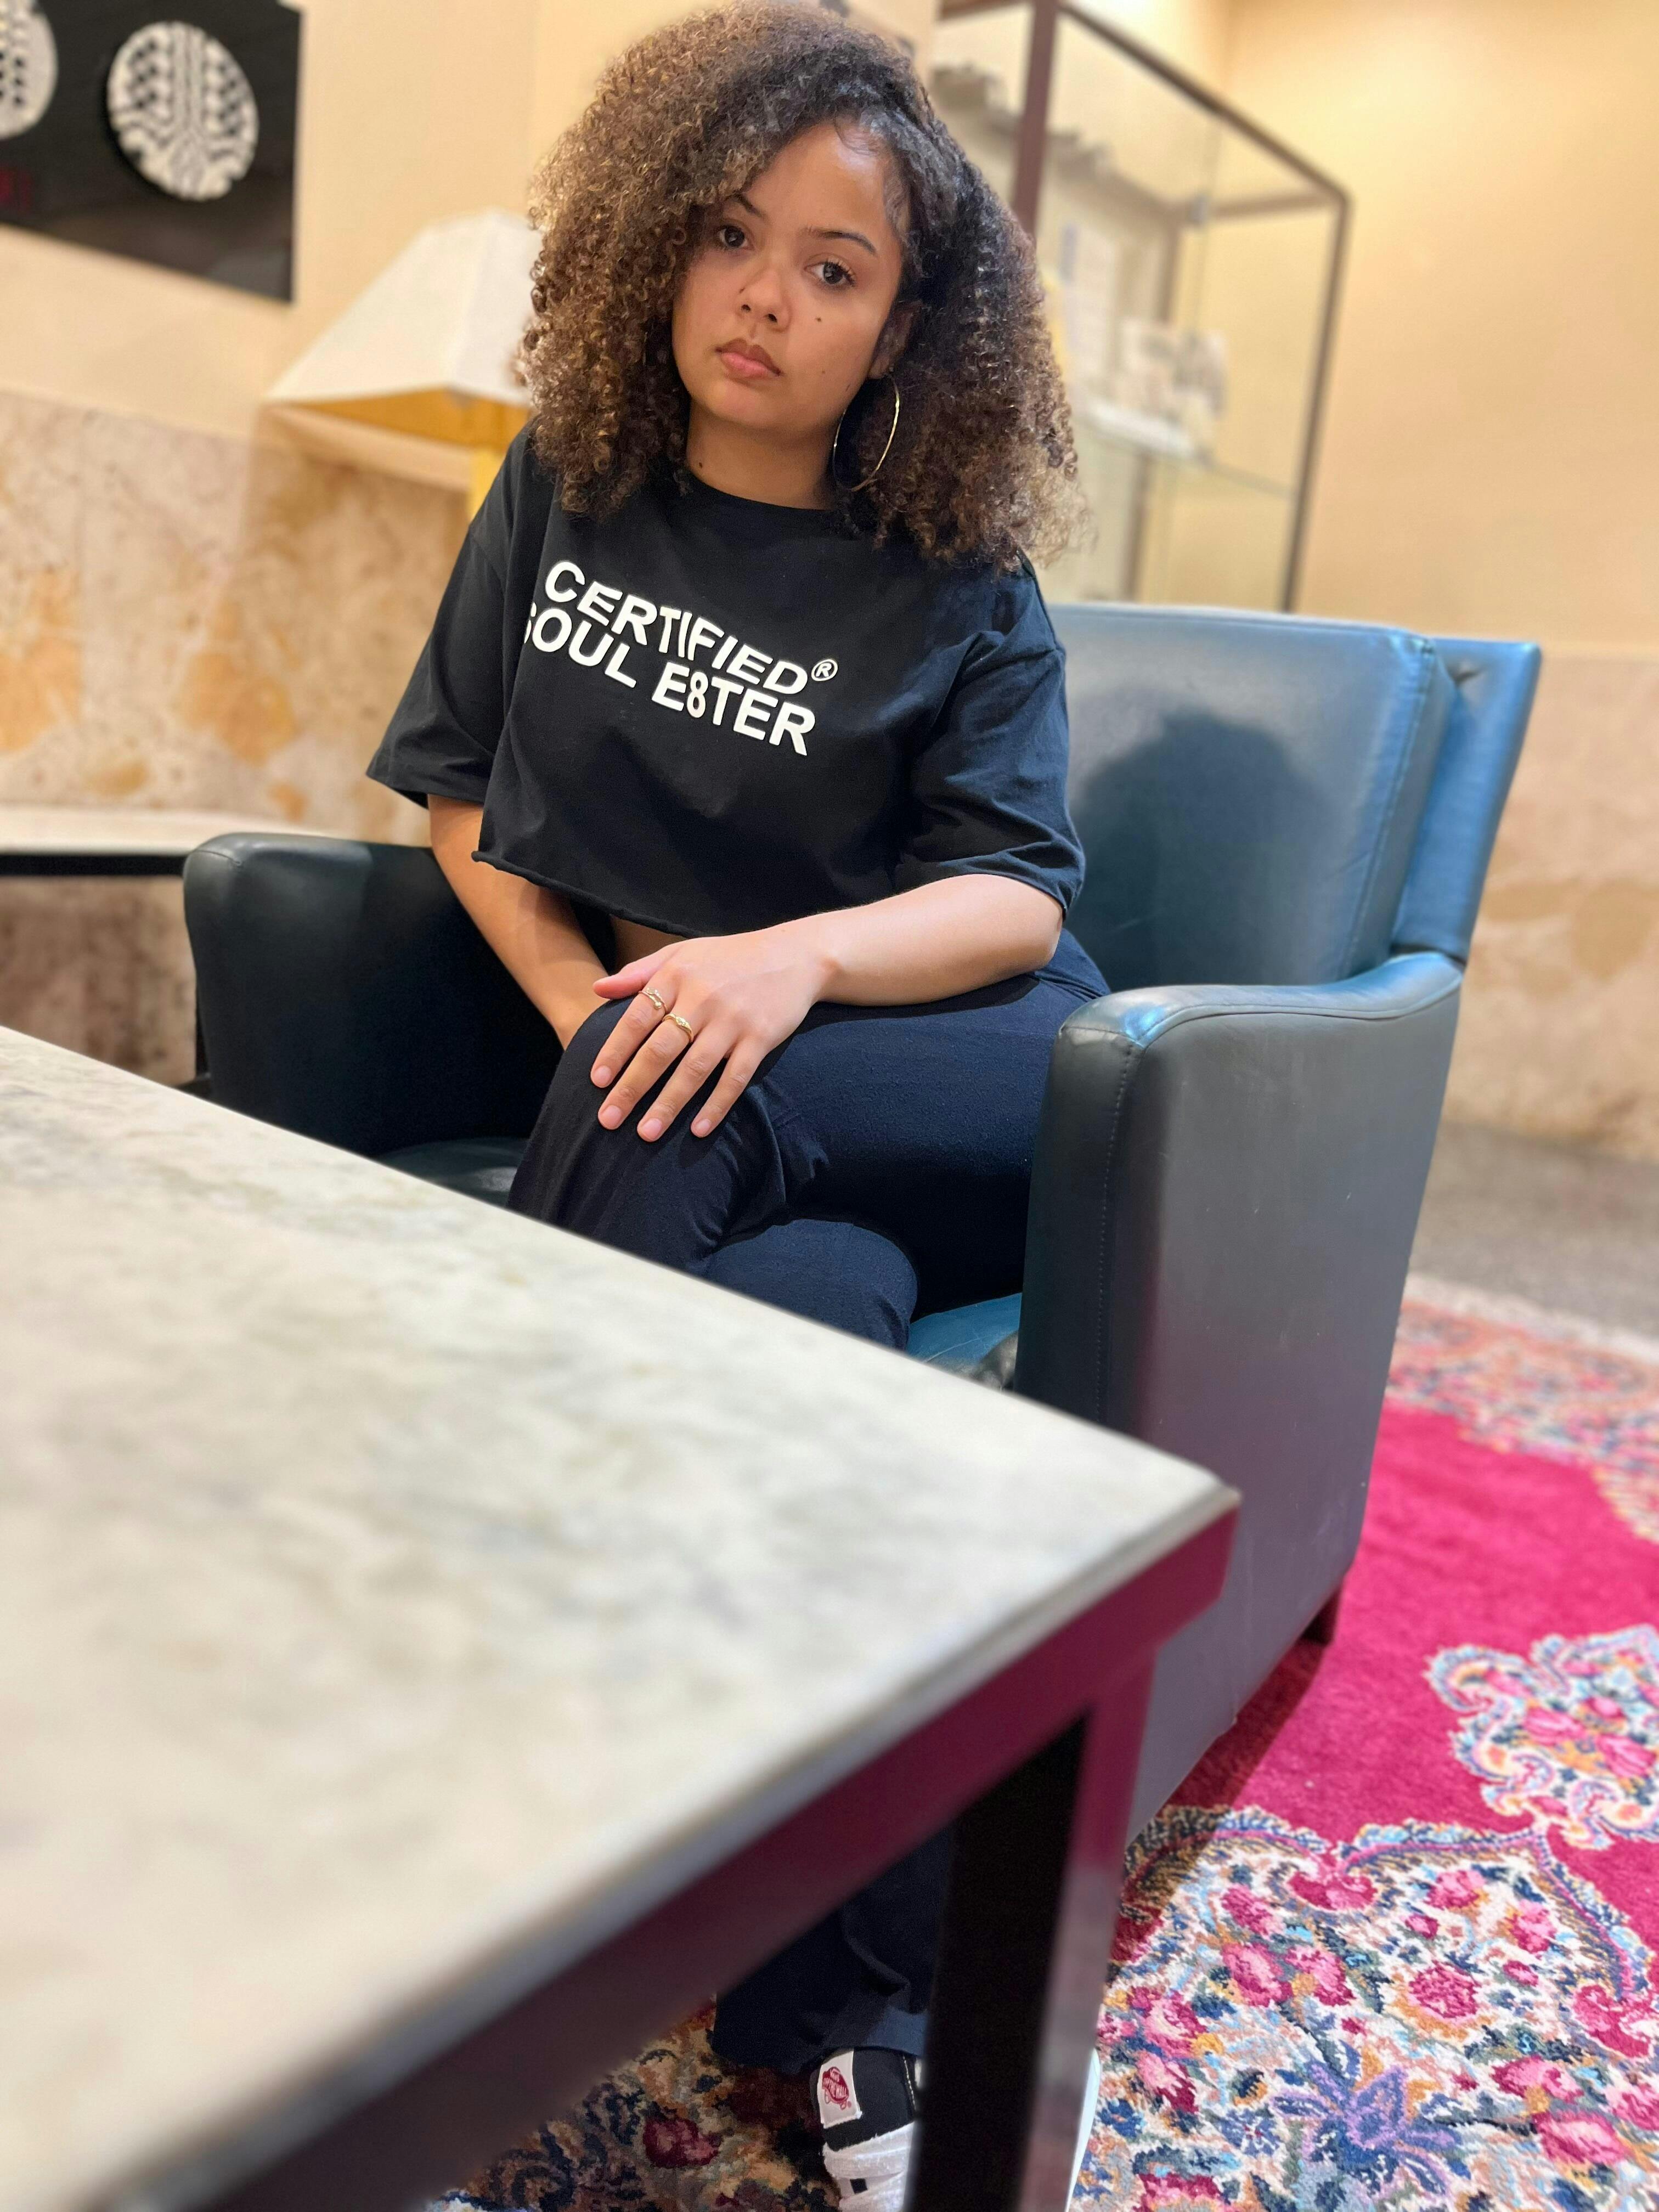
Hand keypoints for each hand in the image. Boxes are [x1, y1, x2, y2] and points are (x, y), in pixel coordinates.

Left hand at [588, 926, 830, 1140]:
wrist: (794, 955)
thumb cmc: (730, 957)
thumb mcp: (681, 952)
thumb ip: (639, 972)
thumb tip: (597, 987)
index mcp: (677, 975)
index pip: (637, 1018)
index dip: (615, 1051)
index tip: (597, 1081)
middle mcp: (702, 998)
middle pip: (660, 1050)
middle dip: (632, 1087)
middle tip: (609, 1119)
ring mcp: (732, 1021)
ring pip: (694, 1069)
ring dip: (669, 1104)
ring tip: (647, 1134)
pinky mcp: (761, 1038)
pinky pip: (735, 1078)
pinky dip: (717, 1104)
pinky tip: (699, 1130)